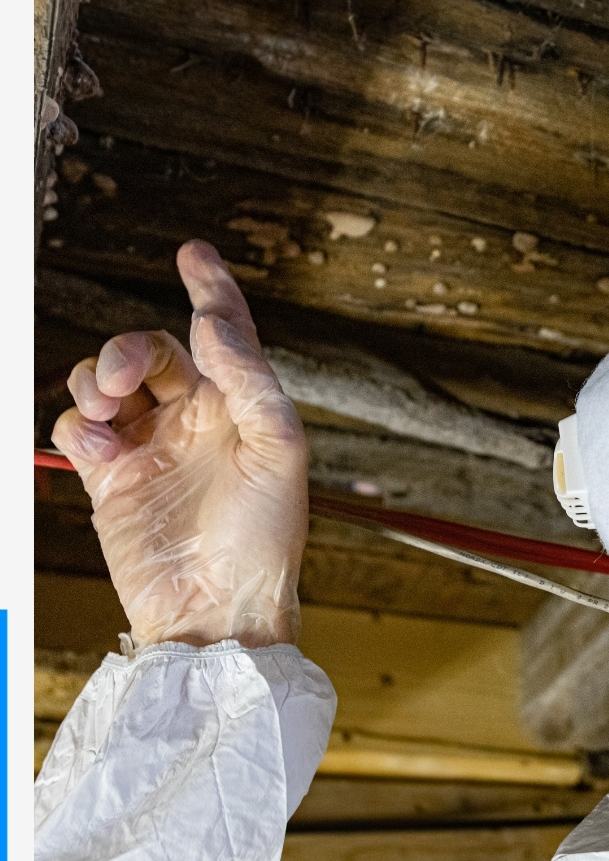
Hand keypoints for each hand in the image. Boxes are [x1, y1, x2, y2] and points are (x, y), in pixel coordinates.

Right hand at [52, 241, 306, 649]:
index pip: (224, 333)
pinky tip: (99, 449)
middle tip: (123, 377)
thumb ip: (249, 379)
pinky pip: (79, 429)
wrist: (217, 608)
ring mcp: (150, 448)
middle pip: (150, 351)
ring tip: (107, 410)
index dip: (211, 289)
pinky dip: (77, 426)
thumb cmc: (265, 537)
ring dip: (95, 380)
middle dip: (128, 348)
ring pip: (105, 382)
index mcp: (241, 407)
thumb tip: (212, 322)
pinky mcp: (110, 480)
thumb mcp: (279, 450)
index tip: (193, 252)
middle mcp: (194, 420)